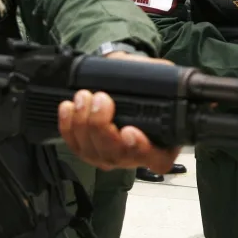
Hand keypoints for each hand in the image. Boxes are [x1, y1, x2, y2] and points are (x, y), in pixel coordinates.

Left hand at [56, 51, 182, 171]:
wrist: (129, 78)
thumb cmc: (149, 82)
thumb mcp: (166, 79)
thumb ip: (169, 84)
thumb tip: (168, 80)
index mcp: (162, 145)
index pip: (156, 160)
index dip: (141, 149)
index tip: (129, 130)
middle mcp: (135, 157)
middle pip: (116, 155)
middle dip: (102, 126)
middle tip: (101, 99)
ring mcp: (110, 156)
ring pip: (92, 152)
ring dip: (84, 123)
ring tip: (84, 96)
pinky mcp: (88, 150)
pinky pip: (75, 145)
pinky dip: (68, 127)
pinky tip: (68, 108)